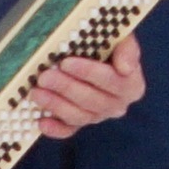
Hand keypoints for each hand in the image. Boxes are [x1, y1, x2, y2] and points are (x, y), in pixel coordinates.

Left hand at [28, 32, 145, 139]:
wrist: (99, 55)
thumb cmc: (108, 44)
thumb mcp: (121, 38)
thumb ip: (127, 48)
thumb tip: (125, 67)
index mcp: (132, 86)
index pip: (111, 81)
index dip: (88, 72)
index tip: (66, 62)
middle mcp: (118, 105)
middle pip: (92, 100)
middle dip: (66, 88)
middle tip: (45, 76)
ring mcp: (99, 116)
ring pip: (79, 116)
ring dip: (56, 105)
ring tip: (37, 92)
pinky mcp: (81, 124)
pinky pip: (69, 130)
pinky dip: (55, 129)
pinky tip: (41, 122)